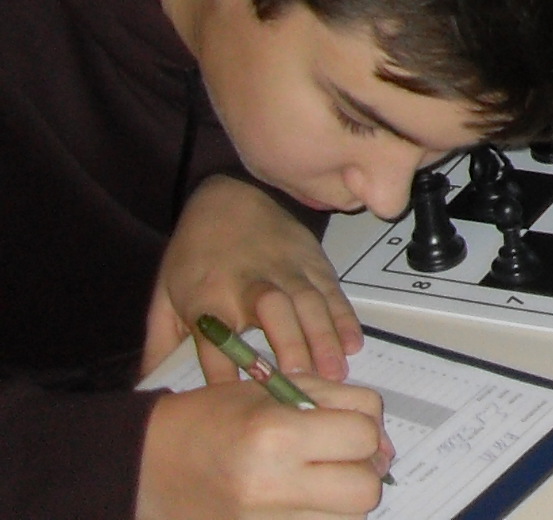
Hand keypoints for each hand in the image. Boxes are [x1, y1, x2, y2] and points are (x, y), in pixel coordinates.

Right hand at [138, 378, 388, 519]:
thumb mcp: (273, 390)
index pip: (362, 436)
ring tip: (319, 481)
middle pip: (364, 492)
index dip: (363, 427)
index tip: (344, 426)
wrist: (148, 465)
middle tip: (342, 459)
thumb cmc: (211, 419)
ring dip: (343, 501)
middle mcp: (271, 487)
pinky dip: (318, 518)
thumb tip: (381, 443)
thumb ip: (336, 403)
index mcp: (275, 436)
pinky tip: (301, 501)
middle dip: (363, 471)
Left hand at [144, 177, 362, 387]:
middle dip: (289, 348)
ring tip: (334, 376)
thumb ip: (160, 345)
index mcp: (208, 295)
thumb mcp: (163, 296)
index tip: (233, 405)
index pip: (215, 340)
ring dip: (323, 339)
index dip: (223, 374)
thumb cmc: (194, 254)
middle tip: (299, 385)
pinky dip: (344, 318)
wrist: (231, 196)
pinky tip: (353, 345)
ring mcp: (287, 270)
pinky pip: (333, 292)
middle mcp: (249, 282)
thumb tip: (149, 389)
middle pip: (273, 313)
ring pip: (309, 304)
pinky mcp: (314, 263)